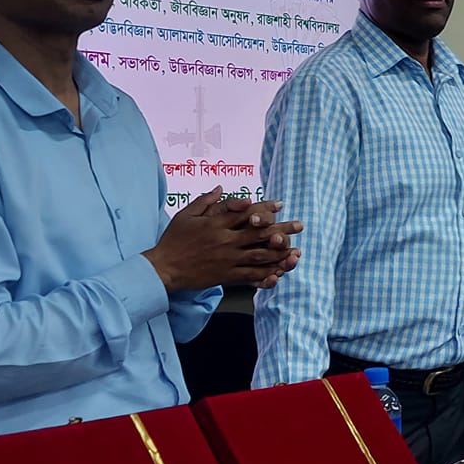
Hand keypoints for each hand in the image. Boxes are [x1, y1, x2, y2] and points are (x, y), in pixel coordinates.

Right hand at [145, 187, 303, 291]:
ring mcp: (227, 259)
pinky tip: (279, 273)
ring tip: (296, 250)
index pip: (245, 212)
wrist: (163, 268)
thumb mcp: (186, 215)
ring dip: (280, 253)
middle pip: (259, 233)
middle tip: (299, 225)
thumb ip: (205, 202)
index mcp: (216, 223)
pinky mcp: (226, 275)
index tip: (280, 204)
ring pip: (259, 255)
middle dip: (282, 229)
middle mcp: (225, 240)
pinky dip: (266, 274)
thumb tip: (220, 188)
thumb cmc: (173, 240)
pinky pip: (250, 275)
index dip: (265, 207)